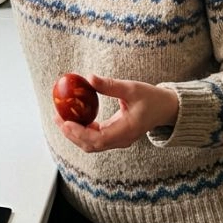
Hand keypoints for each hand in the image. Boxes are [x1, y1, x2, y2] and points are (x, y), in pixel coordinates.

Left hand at [53, 75, 177, 151]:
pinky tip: (73, 118)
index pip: (98, 139)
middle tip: (56, 117)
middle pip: (90, 145)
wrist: (166, 109)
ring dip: (74, 133)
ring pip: (91, 144)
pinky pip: (95, 138)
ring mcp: (118, 140)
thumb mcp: (132, 88)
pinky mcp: (115, 136)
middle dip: (71, 133)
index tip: (65, 122)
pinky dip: (82, 130)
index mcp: (127, 131)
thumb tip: (88, 77)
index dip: (79, 133)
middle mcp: (121, 140)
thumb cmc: (151, 98)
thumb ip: (110, 85)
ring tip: (60, 118)